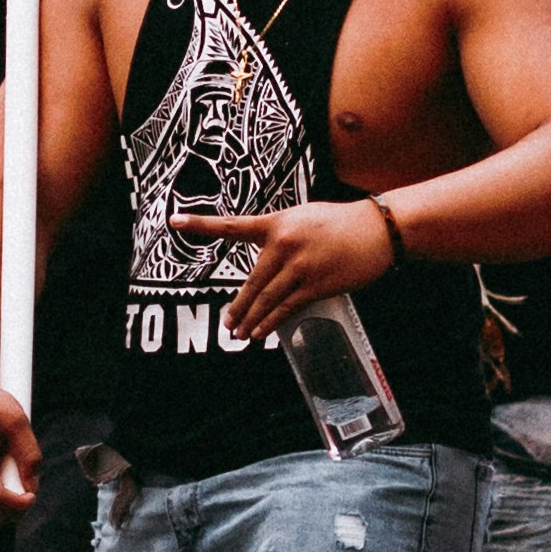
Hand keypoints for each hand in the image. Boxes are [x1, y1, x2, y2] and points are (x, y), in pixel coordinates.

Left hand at [168, 198, 398, 342]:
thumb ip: (279, 236)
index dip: (200, 224)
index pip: (232, 225)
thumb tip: (265, 263)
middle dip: (237, 306)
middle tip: (228, 323)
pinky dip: (270, 323)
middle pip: (250, 282)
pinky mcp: (316, 284)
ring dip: (250, 320)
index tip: (173, 221)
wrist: (377, 230)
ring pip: (266, 300)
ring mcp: (299, 266)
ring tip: (239, 334)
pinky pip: (286, 309)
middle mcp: (282, 244)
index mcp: (276, 223)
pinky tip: (261, 332)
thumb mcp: (303, 217)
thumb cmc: (340, 222)